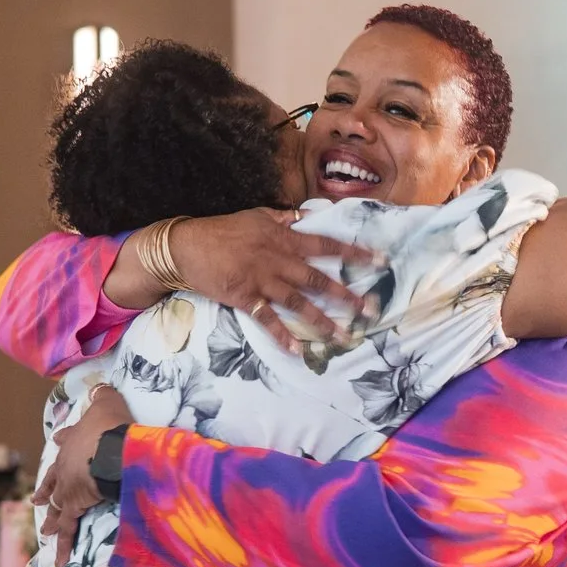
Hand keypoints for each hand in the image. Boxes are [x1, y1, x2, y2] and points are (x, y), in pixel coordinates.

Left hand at [34, 385, 133, 545]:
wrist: (108, 447)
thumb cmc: (110, 425)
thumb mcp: (107, 402)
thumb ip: (103, 394)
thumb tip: (101, 385)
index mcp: (73, 442)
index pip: (66, 442)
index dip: (65, 443)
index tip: (60, 441)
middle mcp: (64, 465)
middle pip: (53, 480)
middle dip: (46, 490)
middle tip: (38, 499)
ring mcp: (66, 488)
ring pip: (56, 506)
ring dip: (51, 518)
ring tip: (44, 530)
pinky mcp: (72, 507)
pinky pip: (68, 530)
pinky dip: (63, 546)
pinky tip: (59, 562)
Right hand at [171, 209, 376, 354]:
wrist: (187, 246)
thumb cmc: (222, 230)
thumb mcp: (256, 216)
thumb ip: (283, 219)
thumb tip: (307, 216)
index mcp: (283, 238)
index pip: (325, 245)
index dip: (353, 253)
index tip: (379, 260)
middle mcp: (277, 259)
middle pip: (318, 278)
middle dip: (346, 294)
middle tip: (370, 308)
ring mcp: (262, 280)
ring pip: (298, 302)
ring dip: (321, 321)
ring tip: (343, 336)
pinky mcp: (244, 298)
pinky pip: (267, 319)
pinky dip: (282, 336)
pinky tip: (298, 350)